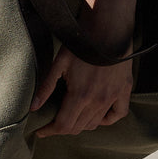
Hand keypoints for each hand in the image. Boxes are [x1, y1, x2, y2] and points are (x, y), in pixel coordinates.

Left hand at [31, 0, 135, 136]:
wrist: (108, 28)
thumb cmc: (81, 43)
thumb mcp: (59, 63)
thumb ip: (46, 87)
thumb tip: (33, 107)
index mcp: (80, 95)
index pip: (63, 126)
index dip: (50, 131)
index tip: (41, 130)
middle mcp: (98, 101)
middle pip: (78, 128)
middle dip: (62, 128)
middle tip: (53, 122)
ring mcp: (113, 97)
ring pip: (95, 124)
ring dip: (81, 124)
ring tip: (71, 117)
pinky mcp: (124, 90)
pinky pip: (117, 115)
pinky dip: (106, 119)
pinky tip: (97, 116)